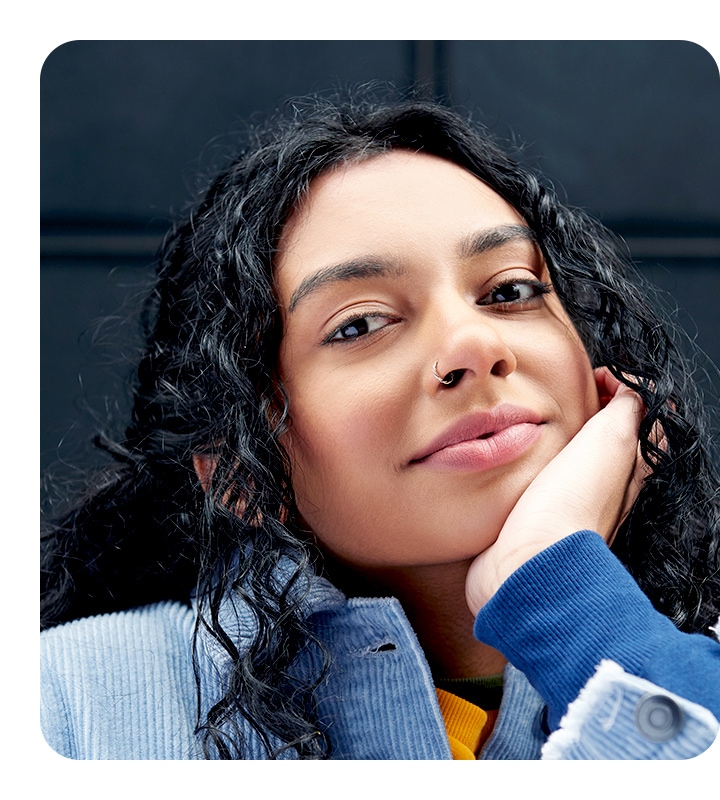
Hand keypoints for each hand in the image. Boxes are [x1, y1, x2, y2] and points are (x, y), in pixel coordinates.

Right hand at [465, 367, 649, 615]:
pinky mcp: (536, 516)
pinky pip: (543, 479)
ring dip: (562, 435)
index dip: (624, 391)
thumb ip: (626, 409)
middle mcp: (605, 489)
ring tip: (542, 416)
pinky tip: (518, 452)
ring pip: (576, 460)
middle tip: (571, 393)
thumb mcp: (610, 440)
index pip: (644, 423)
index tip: (595, 377)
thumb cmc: (569, 504)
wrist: (527, 560)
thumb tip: (635, 388)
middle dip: (594, 411)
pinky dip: (536, 458)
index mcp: (628, 469)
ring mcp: (569, 504)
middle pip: (610, 441)